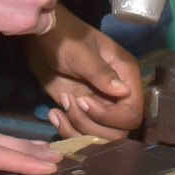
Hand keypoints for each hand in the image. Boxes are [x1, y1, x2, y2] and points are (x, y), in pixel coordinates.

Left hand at [26, 7, 145, 138]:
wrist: (41, 38)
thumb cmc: (63, 37)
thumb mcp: (81, 53)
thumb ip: (101, 73)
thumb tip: (123, 92)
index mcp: (125, 76)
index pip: (133, 113)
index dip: (110, 117)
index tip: (84, 101)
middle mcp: (116, 95)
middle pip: (118, 132)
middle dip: (91, 126)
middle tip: (71, 104)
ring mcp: (98, 105)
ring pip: (100, 137)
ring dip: (77, 129)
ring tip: (62, 104)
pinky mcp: (81, 111)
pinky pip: (80, 134)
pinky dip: (66, 130)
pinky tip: (54, 113)